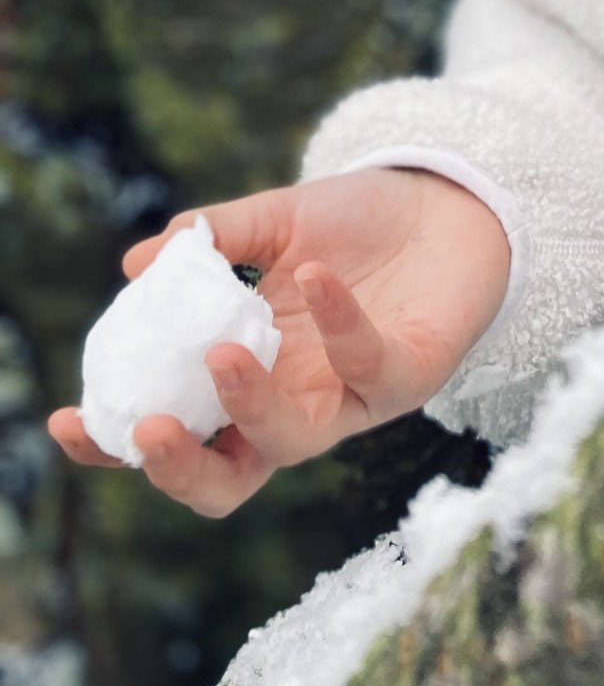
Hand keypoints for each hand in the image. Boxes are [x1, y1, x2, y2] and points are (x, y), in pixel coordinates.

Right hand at [47, 168, 510, 516]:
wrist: (450, 204)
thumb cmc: (357, 225)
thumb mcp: (276, 220)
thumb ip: (214, 238)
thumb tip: (138, 261)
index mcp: (249, 378)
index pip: (176, 433)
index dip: (119, 443)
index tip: (70, 418)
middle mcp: (295, 403)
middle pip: (227, 482)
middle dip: (180, 469)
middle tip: (149, 427)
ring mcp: (352, 399)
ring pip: (292, 443)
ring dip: (252, 405)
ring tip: (224, 350)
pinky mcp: (410, 376)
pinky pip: (367, 366)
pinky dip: (338, 323)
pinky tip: (318, 271)